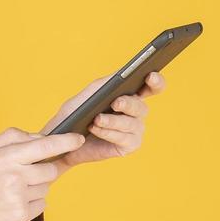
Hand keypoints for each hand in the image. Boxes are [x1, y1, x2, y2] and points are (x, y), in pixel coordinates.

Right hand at [0, 127, 86, 220]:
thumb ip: (12, 138)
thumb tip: (39, 137)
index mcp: (6, 157)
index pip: (45, 145)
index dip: (66, 141)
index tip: (78, 139)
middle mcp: (15, 176)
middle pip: (50, 169)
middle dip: (43, 170)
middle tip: (23, 175)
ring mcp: (19, 198)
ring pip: (46, 188)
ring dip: (35, 188)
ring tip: (11, 191)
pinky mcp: (21, 216)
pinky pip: (42, 205)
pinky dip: (32, 204)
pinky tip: (12, 203)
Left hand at [37, 70, 167, 167]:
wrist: (63, 142)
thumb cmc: (74, 116)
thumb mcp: (85, 96)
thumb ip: (102, 84)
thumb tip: (119, 74)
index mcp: (129, 96)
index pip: (151, 87)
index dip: (156, 81)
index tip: (151, 75)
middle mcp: (135, 113)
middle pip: (141, 106)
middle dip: (129, 104)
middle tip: (116, 102)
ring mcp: (134, 130)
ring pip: (132, 123)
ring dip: (113, 121)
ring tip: (96, 119)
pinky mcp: (129, 146)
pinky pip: (124, 138)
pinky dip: (109, 133)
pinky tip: (96, 129)